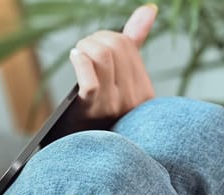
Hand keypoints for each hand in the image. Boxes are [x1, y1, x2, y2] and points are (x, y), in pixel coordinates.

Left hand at [68, 4, 157, 120]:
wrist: (82, 151)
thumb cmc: (97, 113)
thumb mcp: (119, 82)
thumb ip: (134, 44)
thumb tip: (149, 9)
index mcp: (144, 91)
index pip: (128, 45)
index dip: (106, 38)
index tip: (95, 46)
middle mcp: (134, 99)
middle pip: (115, 47)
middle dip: (93, 40)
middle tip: (82, 50)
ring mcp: (115, 106)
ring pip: (102, 57)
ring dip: (84, 48)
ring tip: (78, 54)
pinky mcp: (94, 111)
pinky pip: (90, 80)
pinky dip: (79, 61)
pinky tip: (74, 58)